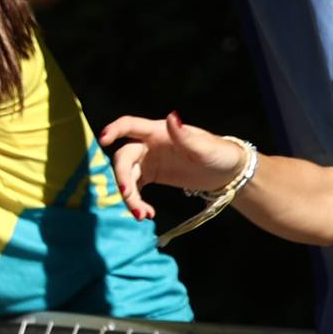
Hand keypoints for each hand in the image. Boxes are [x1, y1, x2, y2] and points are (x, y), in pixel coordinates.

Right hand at [96, 111, 244, 221]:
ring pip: (128, 176)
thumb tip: (172, 117)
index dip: (114, 130)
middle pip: (124, 158)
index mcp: (159, 131)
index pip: (130, 126)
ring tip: (142, 216)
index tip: (103, 140)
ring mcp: (148, 161)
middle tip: (129, 197)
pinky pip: (136, 188)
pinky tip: (147, 214)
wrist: (229, 173)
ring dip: (130, 196)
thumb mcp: (205, 147)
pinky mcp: (152, 176)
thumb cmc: (219, 154)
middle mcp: (148, 144)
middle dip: (123, 178)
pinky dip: (137, 201)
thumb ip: (185, 136)